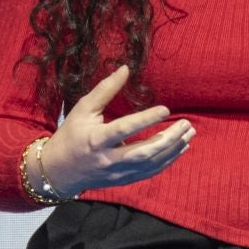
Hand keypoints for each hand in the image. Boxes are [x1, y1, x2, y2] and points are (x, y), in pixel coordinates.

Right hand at [35, 66, 193, 196]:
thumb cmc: (71, 135)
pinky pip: (150, 172)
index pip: (125, 129)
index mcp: (97, 139)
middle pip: (145, 152)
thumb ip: (105, 90)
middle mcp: (109, 159)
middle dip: (169, 139)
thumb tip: (126, 68)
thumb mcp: (83, 109)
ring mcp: (117, 173)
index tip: (166, 109)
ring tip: (189, 133)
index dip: (146, 119)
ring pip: (151, 164)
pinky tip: (180, 148)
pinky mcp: (123, 180)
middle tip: (186, 124)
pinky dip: (168, 161)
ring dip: (173, 149)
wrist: (58, 171)